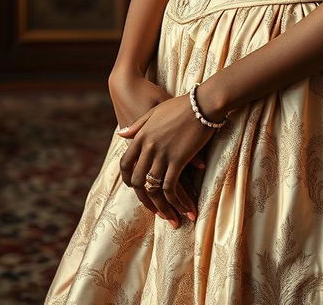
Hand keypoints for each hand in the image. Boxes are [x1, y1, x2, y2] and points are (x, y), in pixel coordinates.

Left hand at [118, 92, 218, 226]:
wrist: (202, 103)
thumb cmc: (181, 105)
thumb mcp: (154, 111)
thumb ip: (137, 125)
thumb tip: (120, 134)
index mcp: (141, 136)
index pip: (125, 165)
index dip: (128, 181)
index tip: (136, 190)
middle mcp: (148, 147)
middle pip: (138, 181)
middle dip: (146, 201)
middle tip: (156, 211)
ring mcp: (162, 154)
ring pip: (154, 189)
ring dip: (163, 207)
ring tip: (172, 219)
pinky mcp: (178, 160)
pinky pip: (172, 188)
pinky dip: (177, 202)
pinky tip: (186, 209)